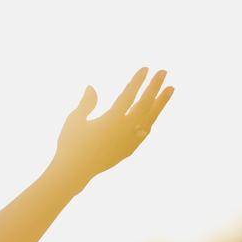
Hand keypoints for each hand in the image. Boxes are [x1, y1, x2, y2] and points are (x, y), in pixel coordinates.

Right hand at [53, 67, 173, 183]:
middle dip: (154, 86)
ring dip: (161, 102)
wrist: (74, 172)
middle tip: (163, 71)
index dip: (137, 81)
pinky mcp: (130, 149)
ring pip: (150, 117)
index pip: (128, 96)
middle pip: (144, 104)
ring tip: (170, 88)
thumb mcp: (74, 121)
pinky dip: (151, 119)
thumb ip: (86, 103)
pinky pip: (145, 131)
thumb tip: (92, 86)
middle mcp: (123, 130)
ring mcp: (129, 140)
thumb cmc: (70, 144)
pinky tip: (154, 111)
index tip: (145, 68)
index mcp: (110, 121)